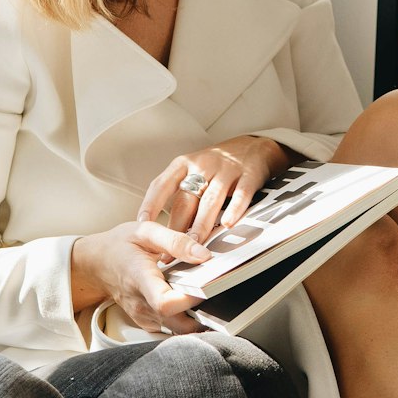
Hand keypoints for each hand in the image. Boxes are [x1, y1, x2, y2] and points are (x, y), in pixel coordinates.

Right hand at [71, 220, 212, 333]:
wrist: (97, 263)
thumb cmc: (120, 245)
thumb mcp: (145, 231)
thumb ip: (176, 241)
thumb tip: (205, 256)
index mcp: (140, 279)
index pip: (165, 303)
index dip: (190, 300)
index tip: (207, 287)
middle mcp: (142, 305)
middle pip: (178, 325)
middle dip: (203, 315)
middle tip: (217, 295)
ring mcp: (144, 317)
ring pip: (178, 329)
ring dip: (197, 318)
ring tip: (205, 295)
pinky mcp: (148, 322)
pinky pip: (173, 328)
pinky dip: (186, 318)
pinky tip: (190, 300)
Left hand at [139, 136, 292, 244]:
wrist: (254, 146)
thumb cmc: (218, 165)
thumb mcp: (193, 170)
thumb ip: (180, 194)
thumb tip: (162, 229)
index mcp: (184, 164)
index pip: (161, 184)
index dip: (150, 204)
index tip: (142, 224)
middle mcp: (203, 165)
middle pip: (186, 199)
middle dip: (176, 228)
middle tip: (169, 251)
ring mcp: (226, 170)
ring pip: (210, 201)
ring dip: (200, 225)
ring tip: (193, 245)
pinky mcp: (248, 176)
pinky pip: (240, 195)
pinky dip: (234, 210)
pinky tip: (228, 224)